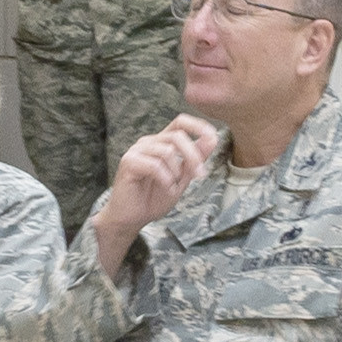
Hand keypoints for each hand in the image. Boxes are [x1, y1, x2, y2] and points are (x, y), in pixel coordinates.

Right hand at [90, 111, 222, 274]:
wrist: (131, 218)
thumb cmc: (153, 198)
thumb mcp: (182, 178)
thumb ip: (194, 160)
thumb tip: (212, 139)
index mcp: (161, 142)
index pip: (180, 122)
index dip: (198, 126)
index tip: (213, 138)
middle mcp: (149, 142)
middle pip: (177, 136)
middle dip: (193, 156)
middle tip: (200, 175)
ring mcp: (137, 151)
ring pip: (167, 151)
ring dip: (177, 172)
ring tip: (173, 187)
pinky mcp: (128, 162)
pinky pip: (155, 165)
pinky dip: (166, 179)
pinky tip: (166, 188)